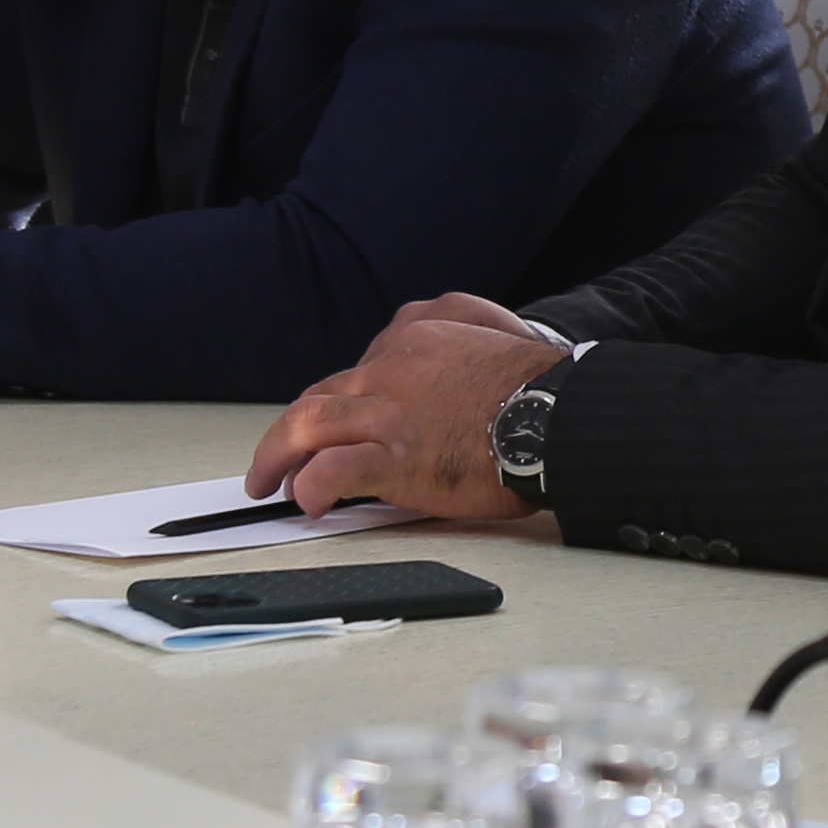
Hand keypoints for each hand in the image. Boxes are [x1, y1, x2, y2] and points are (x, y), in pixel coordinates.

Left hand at [250, 296, 570, 522]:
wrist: (559, 414)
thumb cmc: (540, 386)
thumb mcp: (494, 328)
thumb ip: (458, 324)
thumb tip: (435, 329)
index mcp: (415, 338)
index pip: (358, 369)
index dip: (338, 403)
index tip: (334, 425)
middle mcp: (390, 369)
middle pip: (318, 396)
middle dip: (288, 432)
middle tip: (274, 458)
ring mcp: (387, 413)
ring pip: (305, 425)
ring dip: (276, 456)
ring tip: (268, 483)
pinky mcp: (393, 459)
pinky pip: (331, 472)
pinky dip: (310, 487)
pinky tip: (309, 503)